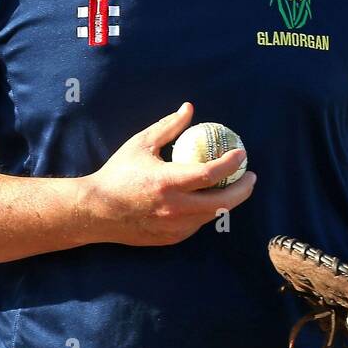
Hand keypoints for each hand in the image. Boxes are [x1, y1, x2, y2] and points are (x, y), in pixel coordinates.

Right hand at [81, 102, 255, 246]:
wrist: (96, 211)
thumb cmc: (118, 173)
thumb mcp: (141, 144)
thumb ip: (169, 127)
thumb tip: (189, 109)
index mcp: (167, 182)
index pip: (211, 174)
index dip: (232, 163)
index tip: (242, 153)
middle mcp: (175, 208)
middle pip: (223, 202)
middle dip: (243, 188)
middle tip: (250, 176)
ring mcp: (174, 227)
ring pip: (213, 215)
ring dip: (227, 200)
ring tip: (233, 185)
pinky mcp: (172, 239)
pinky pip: (197, 224)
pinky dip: (207, 211)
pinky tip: (208, 199)